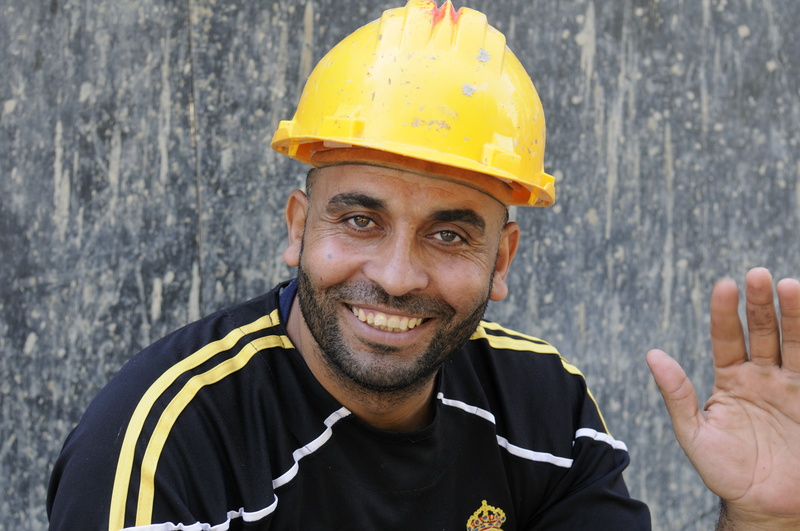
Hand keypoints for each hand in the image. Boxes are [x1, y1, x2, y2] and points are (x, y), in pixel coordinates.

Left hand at [647, 267, 799, 528]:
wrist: (765, 505)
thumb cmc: (725, 471)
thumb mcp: (694, 433)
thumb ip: (676, 394)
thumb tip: (651, 354)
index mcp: (731, 379)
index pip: (726, 337)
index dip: (725, 312)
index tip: (724, 285)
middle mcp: (763, 376)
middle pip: (764, 332)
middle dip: (762, 304)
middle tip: (758, 275)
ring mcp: (791, 387)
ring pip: (794, 343)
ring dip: (794, 315)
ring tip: (790, 284)